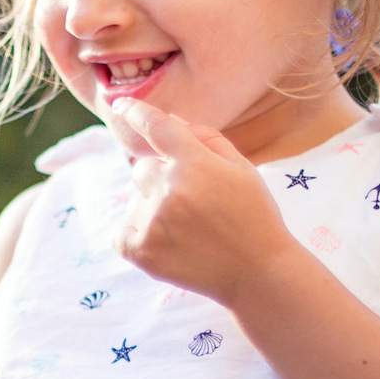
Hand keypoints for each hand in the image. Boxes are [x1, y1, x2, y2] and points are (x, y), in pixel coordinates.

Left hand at [111, 98, 295, 304]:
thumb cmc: (254, 216)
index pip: (157, 127)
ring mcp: (152, 221)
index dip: (137, 112)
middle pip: (142, 168)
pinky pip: (122, 231)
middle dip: (160, 178)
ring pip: (135, 200)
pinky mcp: (141, 251)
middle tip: (193, 202)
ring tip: (189, 230)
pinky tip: (169, 243)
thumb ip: (206, 139)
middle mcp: (169, 190)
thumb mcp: (243, 169)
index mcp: (196, 165)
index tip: (120, 104)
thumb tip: (169, 120)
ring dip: (153, 208)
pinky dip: (138, 234)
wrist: (259, 274)